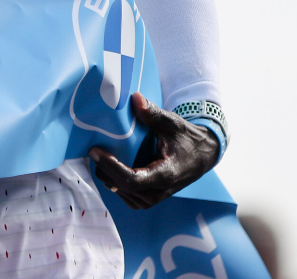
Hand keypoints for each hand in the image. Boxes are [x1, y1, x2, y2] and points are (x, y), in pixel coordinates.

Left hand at [88, 92, 219, 209]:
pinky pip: (125, 194)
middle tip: (93, 149)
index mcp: (165, 175)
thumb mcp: (172, 123)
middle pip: (121, 186)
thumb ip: (153, 113)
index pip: (131, 179)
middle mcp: (158, 192)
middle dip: (104, 168)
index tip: (96, 151)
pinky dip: (115, 181)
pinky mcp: (148, 199)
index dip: (110, 166)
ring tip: (101, 155)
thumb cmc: (186, 138)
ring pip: (120, 192)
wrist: (202, 155)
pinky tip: (111, 165)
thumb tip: (134, 98)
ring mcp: (153, 199)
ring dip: (108, 175)